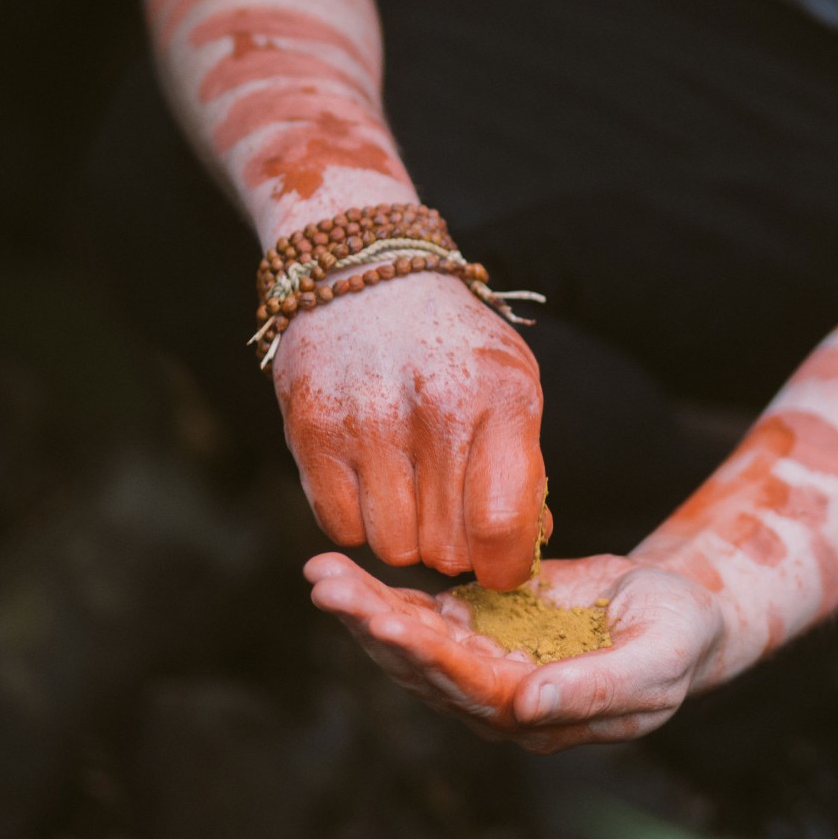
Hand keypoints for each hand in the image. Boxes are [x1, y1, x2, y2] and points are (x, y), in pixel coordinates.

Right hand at [274, 272, 546, 586]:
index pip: (502, 524)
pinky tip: (370, 473)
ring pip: (393, 548)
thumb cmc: (450, 342)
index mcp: (499, 395)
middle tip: (451, 509)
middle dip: (455, 544)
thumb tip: (525, 547)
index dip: (505, 565)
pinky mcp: (311, 430)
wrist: (363, 273)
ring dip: (405, 532)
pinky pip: (341, 527)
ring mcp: (367, 420)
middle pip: (447, 549)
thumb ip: (524, 465)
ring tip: (410, 484)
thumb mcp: (510, 381)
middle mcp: (434, 408)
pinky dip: (358, 516)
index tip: (501, 564)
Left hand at [304, 550, 725, 750]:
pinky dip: (385, 596)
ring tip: (322, 576)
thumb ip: (593, 688)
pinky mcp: (482, 628)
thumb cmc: (675, 637)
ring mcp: (486, 664)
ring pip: (413, 643)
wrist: (678, 611)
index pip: (469, 687)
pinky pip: (425, 616)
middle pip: (424, 666)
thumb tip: (523, 707)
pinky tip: (346, 574)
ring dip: (365, 610)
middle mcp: (499, 699)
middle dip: (374, 625)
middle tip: (327, 588)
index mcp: (539, 714)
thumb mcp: (653, 662)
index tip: (385, 620)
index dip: (426, 654)